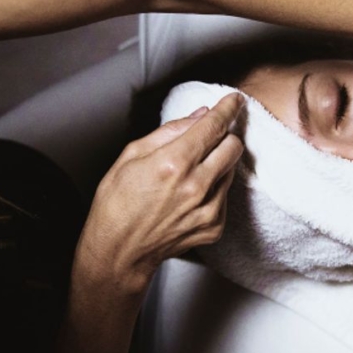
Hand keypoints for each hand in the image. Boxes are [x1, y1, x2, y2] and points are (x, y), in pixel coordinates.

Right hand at [73, 93, 245, 295]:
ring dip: (216, 164)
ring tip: (187, 174)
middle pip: (234, 146)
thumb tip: (199, 114)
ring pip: (231, 170)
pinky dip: (212, 188)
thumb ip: (170, 131)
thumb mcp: (131, 156)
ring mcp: (209, 208)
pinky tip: (188, 196)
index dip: (228, 108)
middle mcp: (196, 186)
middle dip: (223, 137)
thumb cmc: (117, 204)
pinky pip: (225, 195)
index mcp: (173, 163)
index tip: (235, 100)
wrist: (119, 252)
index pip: (214, 126)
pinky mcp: (215, 225)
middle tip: (206, 139)